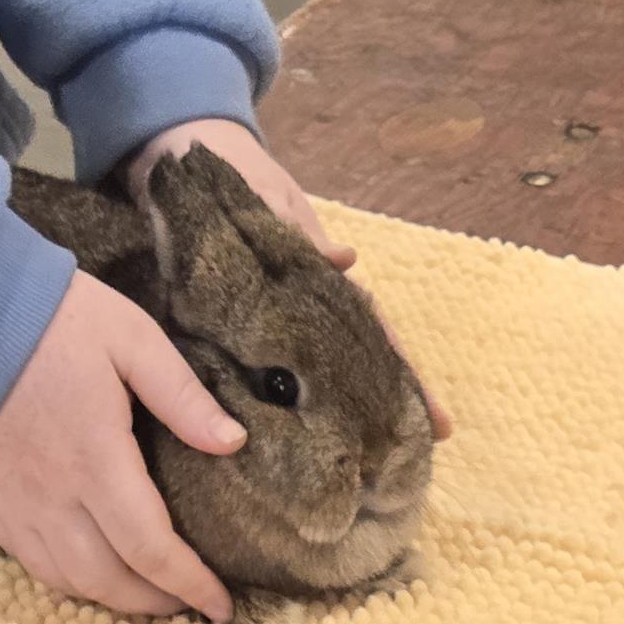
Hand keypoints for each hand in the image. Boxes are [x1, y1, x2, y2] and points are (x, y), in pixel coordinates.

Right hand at [0, 269, 244, 623]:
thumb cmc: (53, 319)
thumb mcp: (130, 337)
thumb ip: (180, 394)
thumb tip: (232, 442)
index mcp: (97, 459)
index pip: (150, 548)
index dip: (189, 584)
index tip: (221, 604)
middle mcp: (55, 497)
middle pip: (110, 581)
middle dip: (155, 603)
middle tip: (189, 603)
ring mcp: (17, 504)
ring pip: (68, 581)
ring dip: (113, 600)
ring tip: (146, 595)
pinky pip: (31, 563)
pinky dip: (67, 582)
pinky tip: (86, 573)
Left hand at [127, 118, 453, 440]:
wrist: (185, 159)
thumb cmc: (238, 174)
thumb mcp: (269, 197)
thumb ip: (300, 228)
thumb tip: (347, 260)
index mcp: (322, 274)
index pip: (374, 328)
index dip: (406, 373)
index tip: (438, 422)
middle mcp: (305, 303)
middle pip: (355, 361)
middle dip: (386, 408)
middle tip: (414, 464)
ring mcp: (272, 317)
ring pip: (315, 371)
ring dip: (339, 411)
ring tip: (367, 465)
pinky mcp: (231, 323)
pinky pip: (261, 367)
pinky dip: (278, 400)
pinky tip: (287, 439)